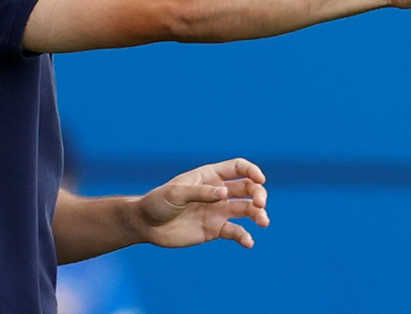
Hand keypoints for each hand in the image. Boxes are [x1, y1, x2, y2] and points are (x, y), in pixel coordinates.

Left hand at [134, 158, 268, 248]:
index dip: (252, 171)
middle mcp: (218, 192)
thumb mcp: (176, 193)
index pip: (239, 168)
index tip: (260, 180)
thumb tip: (225, 193)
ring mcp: (218, 211)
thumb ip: (200, 192)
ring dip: (258, 214)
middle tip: (260, 205)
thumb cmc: (158, 202)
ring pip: (246, 209)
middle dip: (258, 194)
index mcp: (210, 176)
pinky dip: (244, 236)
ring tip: (264, 222)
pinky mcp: (215, 229)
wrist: (147, 225)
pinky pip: (235, 231)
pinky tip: (248, 242)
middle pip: (248, 188)